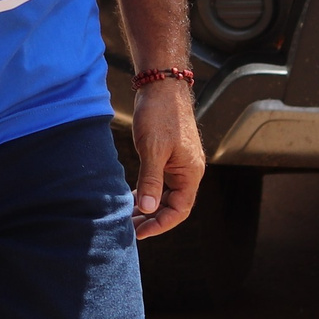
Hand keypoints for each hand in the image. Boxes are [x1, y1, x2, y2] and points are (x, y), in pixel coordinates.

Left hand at [128, 79, 204, 239]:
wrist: (161, 85)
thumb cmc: (159, 114)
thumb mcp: (152, 149)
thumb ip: (151, 180)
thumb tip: (148, 210)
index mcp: (190, 173)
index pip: (179, 210)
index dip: (160, 224)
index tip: (140, 233)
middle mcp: (188, 172)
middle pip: (173, 206)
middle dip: (152, 219)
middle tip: (128, 228)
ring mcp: (179, 164)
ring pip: (166, 195)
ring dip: (149, 207)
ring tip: (128, 217)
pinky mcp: (169, 156)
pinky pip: (161, 182)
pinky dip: (148, 192)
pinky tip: (133, 197)